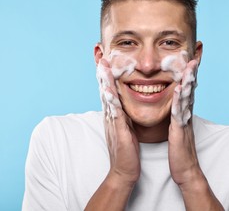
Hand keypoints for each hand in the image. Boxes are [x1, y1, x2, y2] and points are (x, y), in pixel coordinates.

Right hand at [96, 58, 139, 185]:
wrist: (124, 171)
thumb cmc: (127, 151)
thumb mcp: (125, 129)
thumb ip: (123, 117)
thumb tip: (124, 108)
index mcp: (114, 116)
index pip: (109, 92)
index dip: (107, 77)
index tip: (107, 63)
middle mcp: (110, 117)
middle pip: (105, 91)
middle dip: (103, 74)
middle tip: (101, 58)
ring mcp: (112, 123)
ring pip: (107, 98)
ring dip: (105, 82)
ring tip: (102, 67)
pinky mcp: (118, 130)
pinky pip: (115, 112)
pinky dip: (112, 99)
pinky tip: (110, 89)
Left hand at [168, 59, 200, 186]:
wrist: (185, 170)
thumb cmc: (179, 151)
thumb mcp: (177, 129)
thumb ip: (177, 116)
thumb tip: (176, 107)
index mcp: (183, 112)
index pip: (186, 89)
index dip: (188, 73)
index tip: (189, 58)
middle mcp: (186, 113)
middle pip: (190, 88)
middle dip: (192, 71)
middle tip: (195, 53)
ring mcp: (184, 120)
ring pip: (187, 96)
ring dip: (189, 80)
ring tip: (190, 64)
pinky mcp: (180, 130)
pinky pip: (179, 112)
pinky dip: (180, 99)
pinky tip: (180, 88)